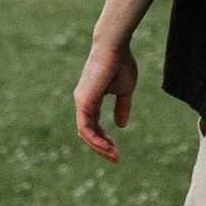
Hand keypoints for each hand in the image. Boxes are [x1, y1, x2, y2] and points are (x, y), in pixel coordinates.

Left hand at [75, 37, 139, 160]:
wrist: (114, 47)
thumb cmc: (120, 64)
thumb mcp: (124, 90)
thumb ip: (122, 107)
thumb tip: (120, 125)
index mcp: (92, 100)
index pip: (94, 126)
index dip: (104, 139)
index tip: (117, 149)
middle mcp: (83, 102)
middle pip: (87, 133)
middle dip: (101, 147)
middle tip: (115, 157)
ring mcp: (81, 102)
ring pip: (85, 133)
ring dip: (99, 147)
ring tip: (114, 155)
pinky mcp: (83, 101)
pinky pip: (85, 127)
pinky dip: (95, 139)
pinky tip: (107, 146)